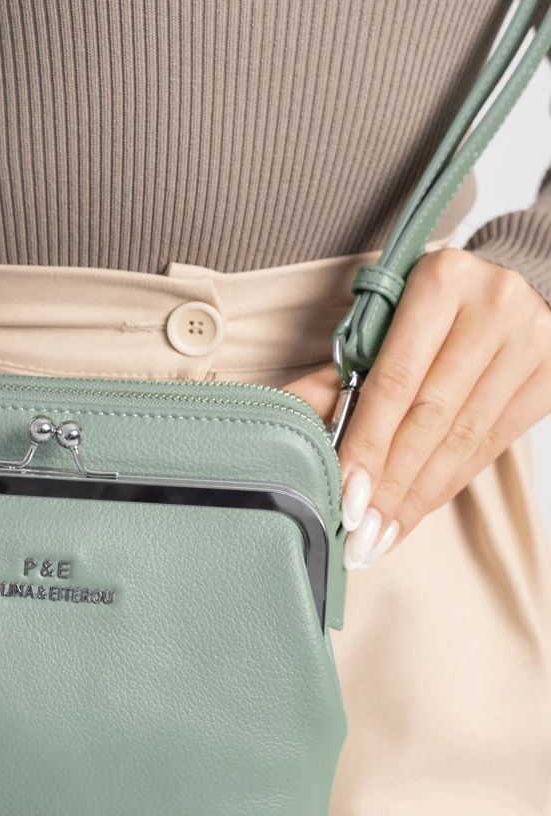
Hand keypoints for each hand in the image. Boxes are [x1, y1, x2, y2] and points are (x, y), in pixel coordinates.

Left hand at [284, 248, 550, 567]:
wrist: (501, 293)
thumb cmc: (430, 310)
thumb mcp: (383, 324)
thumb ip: (339, 374)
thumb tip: (287, 424)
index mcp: (441, 281)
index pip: (395, 381)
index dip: (368, 444)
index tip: (345, 496)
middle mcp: (493, 304)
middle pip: (430, 417)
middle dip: (390, 484)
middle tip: (360, 532)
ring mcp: (530, 340)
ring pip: (463, 439)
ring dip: (417, 496)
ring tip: (382, 534)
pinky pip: (492, 444)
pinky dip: (449, 482)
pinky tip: (418, 510)